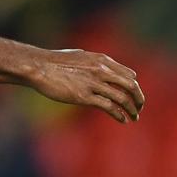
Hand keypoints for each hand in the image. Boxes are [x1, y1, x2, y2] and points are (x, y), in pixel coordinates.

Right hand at [27, 48, 144, 122]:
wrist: (37, 67)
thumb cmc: (54, 61)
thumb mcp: (79, 56)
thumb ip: (94, 63)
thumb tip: (102, 69)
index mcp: (101, 60)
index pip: (130, 75)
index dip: (134, 87)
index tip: (133, 96)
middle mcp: (101, 70)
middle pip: (131, 86)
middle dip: (139, 99)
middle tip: (139, 108)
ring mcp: (93, 84)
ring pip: (123, 98)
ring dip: (131, 110)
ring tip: (133, 117)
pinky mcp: (84, 97)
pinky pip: (109, 107)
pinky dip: (119, 115)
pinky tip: (121, 120)